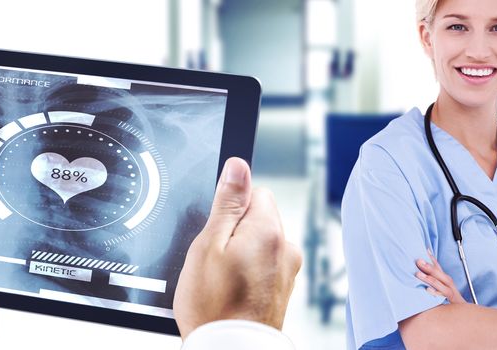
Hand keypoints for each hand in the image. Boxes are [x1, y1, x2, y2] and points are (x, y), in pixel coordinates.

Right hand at [173, 157, 301, 338]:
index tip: (216, 230)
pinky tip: (231, 291)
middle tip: (214, 258)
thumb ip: (228, 202)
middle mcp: (285, 249)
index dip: (229, 208)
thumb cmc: (214, 307)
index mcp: (268, 231)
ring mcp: (287, 271)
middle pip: (258, 218)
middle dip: (234, 232)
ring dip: (241, 254)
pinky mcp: (282, 289)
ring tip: (222, 280)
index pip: (254, 192)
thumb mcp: (209, 245)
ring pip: (259, 243)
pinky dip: (248, 273)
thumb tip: (238, 167)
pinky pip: (263, 266)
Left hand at [415, 249, 466, 303]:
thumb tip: (425, 263)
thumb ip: (434, 276)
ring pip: (440, 283)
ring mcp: (450, 290)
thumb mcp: (442, 285)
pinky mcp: (451, 299)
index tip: (423, 250)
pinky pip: (443, 295)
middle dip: (428, 266)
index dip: (431, 258)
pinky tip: (427, 290)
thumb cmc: (450, 296)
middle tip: (418, 261)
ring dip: (429, 278)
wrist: (463, 311)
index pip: (437, 266)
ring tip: (418, 274)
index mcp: (445, 278)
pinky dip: (435, 292)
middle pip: (439, 273)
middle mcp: (448, 282)